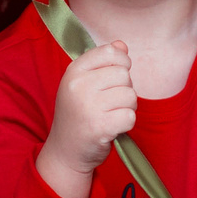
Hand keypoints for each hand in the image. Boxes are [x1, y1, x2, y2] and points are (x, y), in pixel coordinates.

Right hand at [36, 41, 135, 197]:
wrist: (66, 152)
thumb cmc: (78, 115)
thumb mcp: (83, 84)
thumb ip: (102, 63)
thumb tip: (122, 45)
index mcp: (74, 71)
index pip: (110, 52)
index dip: (121, 63)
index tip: (114, 78)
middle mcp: (79, 86)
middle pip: (124, 74)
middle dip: (124, 89)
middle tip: (109, 104)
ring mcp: (88, 106)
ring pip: (130, 95)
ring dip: (127, 107)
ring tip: (110, 115)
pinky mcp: (100, 126)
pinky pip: (130, 116)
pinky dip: (126, 124)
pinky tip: (112, 128)